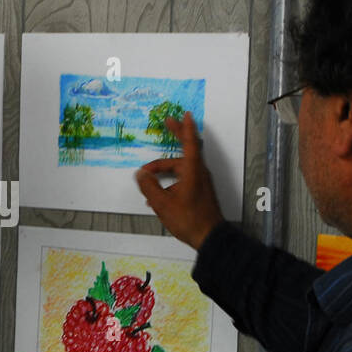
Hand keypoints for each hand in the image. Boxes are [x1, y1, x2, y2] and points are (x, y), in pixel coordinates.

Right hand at [135, 111, 223, 250]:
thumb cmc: (189, 219)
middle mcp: (199, 172)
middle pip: (184, 151)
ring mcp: (200, 182)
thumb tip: (141, 174)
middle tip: (168, 123)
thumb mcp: (163, 204)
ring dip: (164, 171)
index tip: (184, 114)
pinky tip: (157, 196)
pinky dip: (170, 181)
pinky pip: (183, 179)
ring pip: (180, 168)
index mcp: (192, 171)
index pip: (190, 142)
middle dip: (175, 138)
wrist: (209, 236)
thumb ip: (149, 187)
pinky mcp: (200, 191)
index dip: (185, 128)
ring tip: (148, 179)